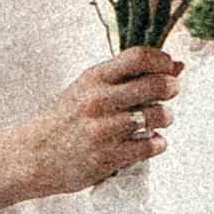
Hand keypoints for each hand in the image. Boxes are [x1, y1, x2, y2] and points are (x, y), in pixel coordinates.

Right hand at [23, 45, 180, 196]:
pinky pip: (150, 146)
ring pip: (157, 116)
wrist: (36, 155)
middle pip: (155, 84)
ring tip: (157, 121)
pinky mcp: (108, 157)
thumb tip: (177, 66)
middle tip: (171, 93)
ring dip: (165, 118)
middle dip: (172, 88)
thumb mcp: (91, 89)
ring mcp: (103, 130)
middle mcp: (98, 101)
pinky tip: (148, 142)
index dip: (162, 60)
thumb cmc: (69, 119)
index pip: (138, 56)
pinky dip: (157, 144)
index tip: (168, 68)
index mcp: (94, 78)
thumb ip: (129, 77)